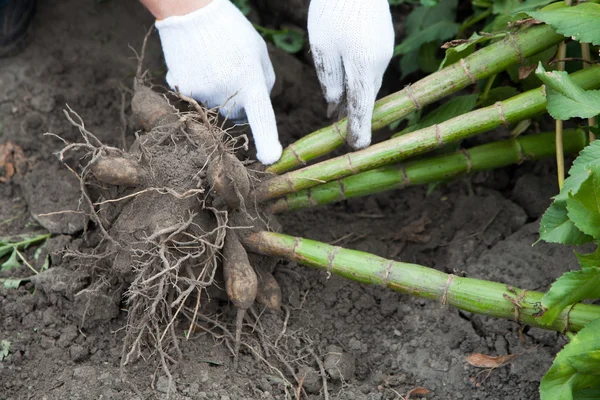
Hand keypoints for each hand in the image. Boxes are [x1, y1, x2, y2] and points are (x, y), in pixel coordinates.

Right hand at [155, 0, 282, 164]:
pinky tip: (196, 64)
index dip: (267, 141)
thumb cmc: (232, 32)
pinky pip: (195, 97)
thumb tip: (256, 109)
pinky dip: (196, 85)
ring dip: (217, 93)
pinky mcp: (183, 90)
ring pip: (215, 107)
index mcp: (251, 81)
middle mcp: (227, 93)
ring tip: (212, 63)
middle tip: (231, 70)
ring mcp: (203, 93)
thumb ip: (263, 83)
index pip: (262, 117)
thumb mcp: (258, 54)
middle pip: (236, 114)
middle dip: (238, 101)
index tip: (270, 159)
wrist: (192, 11)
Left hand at [308, 0, 393, 148]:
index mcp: (363, 67)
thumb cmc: (333, 12)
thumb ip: (329, 81)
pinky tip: (348, 79)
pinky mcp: (384, 42)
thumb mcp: (323, 49)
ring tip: (340, 110)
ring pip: (369, 82)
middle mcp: (379, 63)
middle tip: (345, 133)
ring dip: (356, 96)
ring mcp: (384, 51)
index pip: (362, 108)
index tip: (357, 147)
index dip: (358, 129)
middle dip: (356, 115)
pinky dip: (360, 79)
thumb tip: (334, 106)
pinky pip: (371, 68)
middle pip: (366, 97)